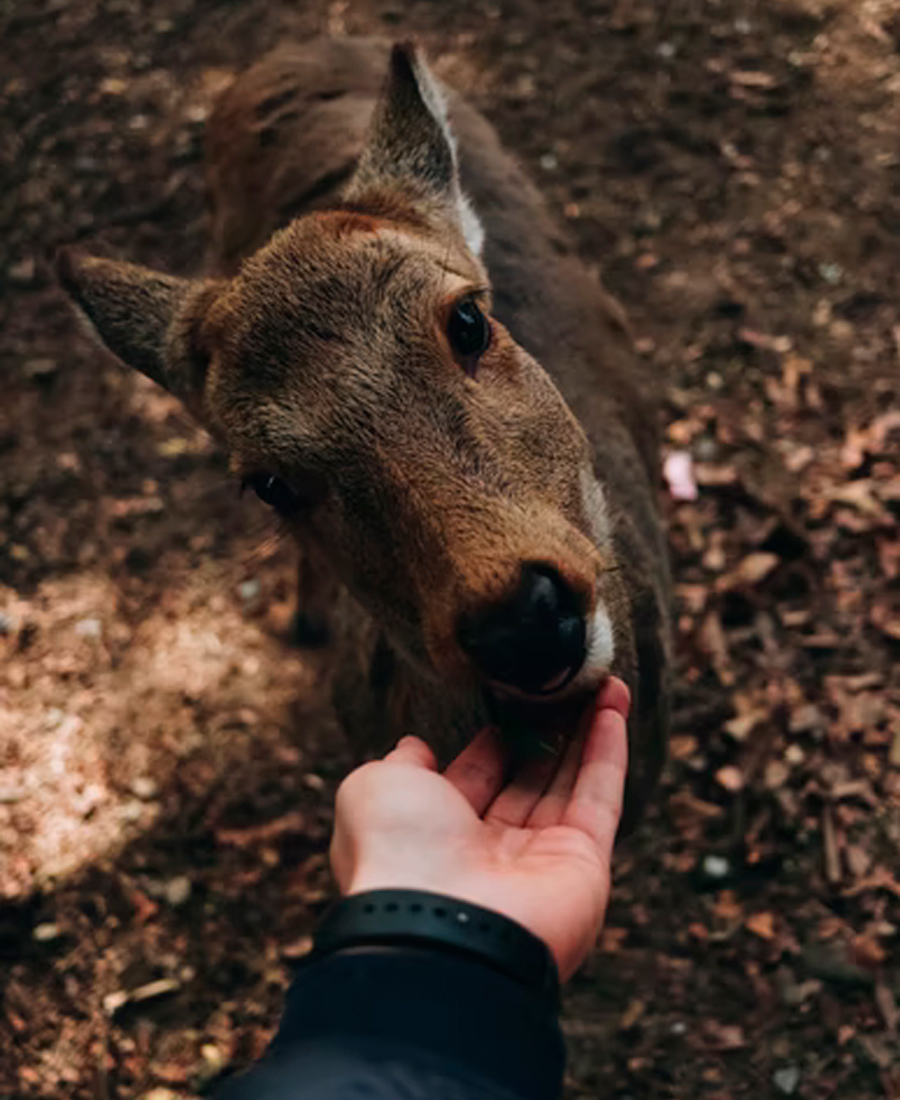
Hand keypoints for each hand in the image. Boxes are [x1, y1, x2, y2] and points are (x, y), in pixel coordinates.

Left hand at [329, 678, 628, 979]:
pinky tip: (612, 705)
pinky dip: (609, 751)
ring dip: (586, 731)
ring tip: (599, 681)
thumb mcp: (375, 788)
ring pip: (568, 784)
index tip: (504, 704)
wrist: (438, 926)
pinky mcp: (584, 865)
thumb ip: (401, 763)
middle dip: (544, 734)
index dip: (488, 744)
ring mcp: (541, 861)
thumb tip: (416, 746)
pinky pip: (601, 798)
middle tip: (559, 687)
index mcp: (437, 838)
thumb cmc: (397, 853)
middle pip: (526, 782)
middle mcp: (490, 853)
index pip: (471, 781)